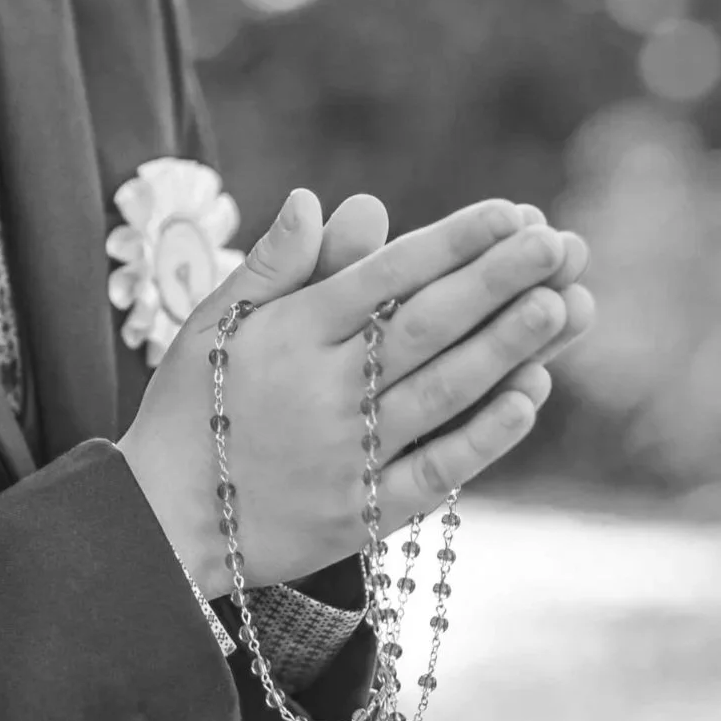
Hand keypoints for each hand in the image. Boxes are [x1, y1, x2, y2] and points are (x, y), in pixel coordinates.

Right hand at [118, 189, 594, 595]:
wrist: (160, 522)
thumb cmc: (192, 407)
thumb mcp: (210, 324)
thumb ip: (271, 264)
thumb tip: (319, 199)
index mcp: (287, 336)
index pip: (381, 276)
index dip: (449, 242)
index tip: (510, 211)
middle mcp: (321, 390)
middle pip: (422, 327)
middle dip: (494, 281)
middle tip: (556, 245)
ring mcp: (345, 454)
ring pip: (439, 392)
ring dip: (503, 348)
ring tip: (561, 306)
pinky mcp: (361, 512)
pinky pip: (434, 469)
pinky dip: (484, 435)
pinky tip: (529, 397)